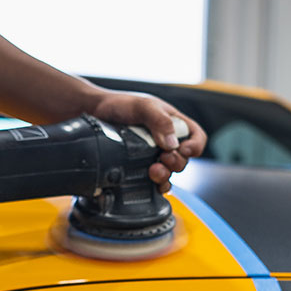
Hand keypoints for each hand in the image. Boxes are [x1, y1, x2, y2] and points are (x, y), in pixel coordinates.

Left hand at [84, 89, 206, 188]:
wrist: (94, 113)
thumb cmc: (120, 104)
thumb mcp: (142, 106)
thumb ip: (159, 121)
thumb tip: (172, 145)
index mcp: (173, 123)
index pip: (196, 137)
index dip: (195, 146)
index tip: (184, 150)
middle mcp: (166, 141)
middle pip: (183, 159)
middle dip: (176, 163)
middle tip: (162, 159)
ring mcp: (153, 155)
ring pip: (170, 172)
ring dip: (165, 176)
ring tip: (152, 172)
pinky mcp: (140, 166)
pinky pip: (155, 181)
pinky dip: (156, 186)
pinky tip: (150, 184)